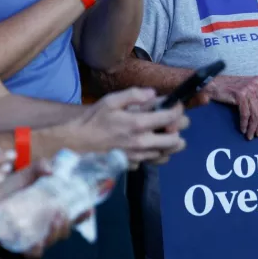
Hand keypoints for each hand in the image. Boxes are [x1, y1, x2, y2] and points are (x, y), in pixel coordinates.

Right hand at [63, 88, 188, 166]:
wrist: (78, 142)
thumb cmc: (94, 119)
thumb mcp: (111, 100)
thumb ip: (134, 95)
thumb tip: (153, 94)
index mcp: (138, 124)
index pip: (170, 118)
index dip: (178, 110)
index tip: (176, 105)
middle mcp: (142, 143)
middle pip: (175, 141)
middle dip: (179, 130)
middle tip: (173, 122)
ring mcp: (138, 156)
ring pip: (167, 154)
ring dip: (170, 144)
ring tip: (165, 133)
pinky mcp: (132, 165)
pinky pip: (153, 161)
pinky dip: (157, 154)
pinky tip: (152, 145)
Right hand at [206, 75, 257, 140]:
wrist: (212, 84)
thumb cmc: (229, 88)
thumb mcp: (247, 89)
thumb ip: (256, 98)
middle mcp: (256, 84)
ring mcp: (249, 89)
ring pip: (256, 113)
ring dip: (253, 127)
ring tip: (250, 135)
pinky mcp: (240, 95)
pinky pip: (246, 114)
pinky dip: (245, 123)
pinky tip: (243, 129)